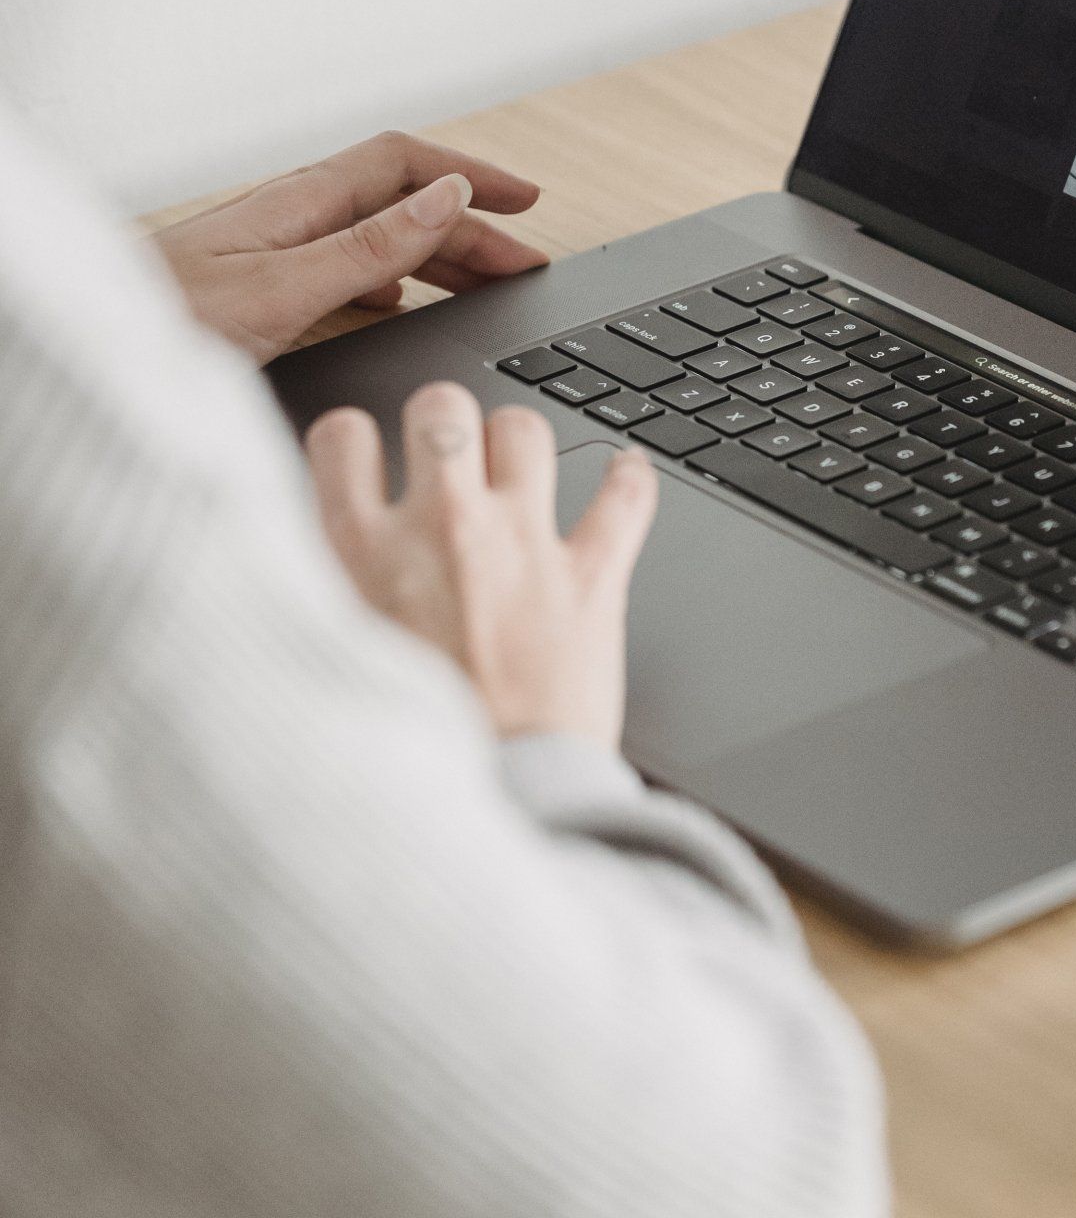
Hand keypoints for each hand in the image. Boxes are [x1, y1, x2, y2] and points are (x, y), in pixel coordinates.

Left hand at [154, 131, 549, 361]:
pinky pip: (344, 270)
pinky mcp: (255, 291)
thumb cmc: (162, 326)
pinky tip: (396, 302)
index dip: (471, 173)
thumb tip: (446, 198)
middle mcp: (289, 220)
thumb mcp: (282, 289)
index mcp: (301, 205)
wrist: (91, 354)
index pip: (406, 164)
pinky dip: (390, 281)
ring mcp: (272, 254)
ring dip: (436, 254)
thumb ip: (367, 247)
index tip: (526, 198)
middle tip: (523, 260)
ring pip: (375, 238)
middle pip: (399, 204)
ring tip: (481, 281)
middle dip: (469, 225)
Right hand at [306, 383, 656, 747]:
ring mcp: (522, 547)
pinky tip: (625, 473)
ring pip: (527, 430)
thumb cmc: (406, 757)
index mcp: (361, 554)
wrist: (494, 810)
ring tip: (518, 469)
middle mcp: (442, 532)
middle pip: (441, 408)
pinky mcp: (591, 579)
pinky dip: (630, 478)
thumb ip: (318, 595)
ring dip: (521, 444)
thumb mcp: (326, 663)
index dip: (355, 440)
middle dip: (444, 421)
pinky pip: (625, 497)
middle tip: (447, 456)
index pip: (343, 436)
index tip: (365, 460)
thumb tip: (303, 553)